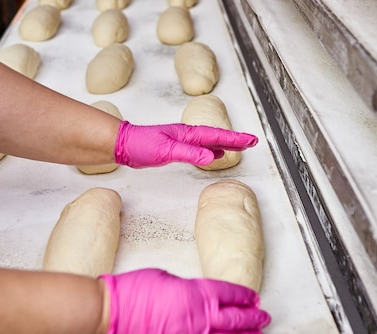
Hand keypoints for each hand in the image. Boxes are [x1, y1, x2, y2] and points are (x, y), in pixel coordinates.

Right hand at [99, 268, 270, 333]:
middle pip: (234, 319)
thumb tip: (194, 295)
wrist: (110, 315)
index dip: (244, 296)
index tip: (254, 298)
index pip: (229, 294)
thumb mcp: (166, 277)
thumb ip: (186, 287)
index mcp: (196, 294)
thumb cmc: (132, 291)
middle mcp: (198, 318)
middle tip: (264, 318)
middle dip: (252, 318)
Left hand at [114, 121, 257, 167]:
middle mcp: (188, 135)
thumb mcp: (167, 150)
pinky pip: (200, 148)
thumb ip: (190, 152)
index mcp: (188, 134)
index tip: (251, 140)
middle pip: (217, 136)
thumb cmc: (141, 145)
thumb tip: (212, 156)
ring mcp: (182, 141)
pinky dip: (211, 150)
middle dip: (236, 139)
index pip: (217, 136)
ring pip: (210, 141)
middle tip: (253, 141)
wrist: (123, 144)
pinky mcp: (176, 148)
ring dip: (226, 144)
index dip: (235, 139)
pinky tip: (214, 154)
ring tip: (240, 146)